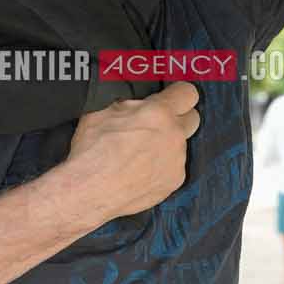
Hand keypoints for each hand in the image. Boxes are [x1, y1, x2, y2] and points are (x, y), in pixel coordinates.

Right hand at [64, 82, 200, 220]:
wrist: (89, 190)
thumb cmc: (92, 150)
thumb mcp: (103, 110)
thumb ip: (129, 102)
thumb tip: (137, 101)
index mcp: (159, 112)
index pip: (188, 92)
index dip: (178, 95)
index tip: (169, 99)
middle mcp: (174, 136)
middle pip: (193, 118)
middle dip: (178, 118)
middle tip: (156, 125)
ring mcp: (176, 161)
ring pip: (180, 146)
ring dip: (166, 146)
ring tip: (140, 155)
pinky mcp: (173, 182)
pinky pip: (173, 168)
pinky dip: (161, 167)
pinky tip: (141, 171)